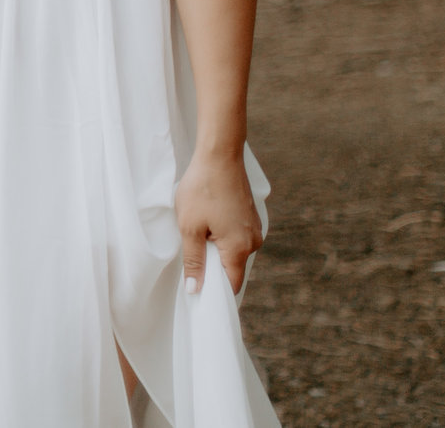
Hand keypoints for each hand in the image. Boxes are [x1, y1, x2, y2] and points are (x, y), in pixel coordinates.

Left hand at [176, 147, 263, 294]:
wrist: (220, 154)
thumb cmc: (202, 189)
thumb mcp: (190, 227)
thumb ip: (194, 261)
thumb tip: (195, 291)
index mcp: (240, 248)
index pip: (231, 285)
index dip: (214, 291)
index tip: (196, 289)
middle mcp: (254, 241)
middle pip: (233, 268)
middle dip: (213, 267)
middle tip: (192, 253)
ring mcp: (255, 228)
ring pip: (234, 251)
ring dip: (217, 249)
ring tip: (199, 230)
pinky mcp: (251, 216)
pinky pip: (237, 237)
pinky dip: (223, 236)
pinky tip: (209, 220)